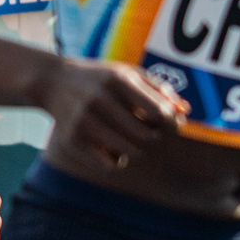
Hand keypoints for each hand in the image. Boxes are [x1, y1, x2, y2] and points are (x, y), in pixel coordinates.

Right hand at [44, 57, 185, 173]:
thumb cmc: (101, 78)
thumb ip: (159, 90)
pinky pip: (110, 165)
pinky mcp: (72, 139)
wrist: (53, 82)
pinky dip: (118, 161)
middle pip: (147, 137)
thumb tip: (185, 111)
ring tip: (134, 140)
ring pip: (130, 154)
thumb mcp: (129, 74)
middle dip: (156, 139)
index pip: (159, 112)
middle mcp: (100, 99)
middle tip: (151, 133)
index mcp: (118, 80)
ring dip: (139, 151)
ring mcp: (84, 121)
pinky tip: (114, 147)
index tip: (170, 123)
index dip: (171, 123)